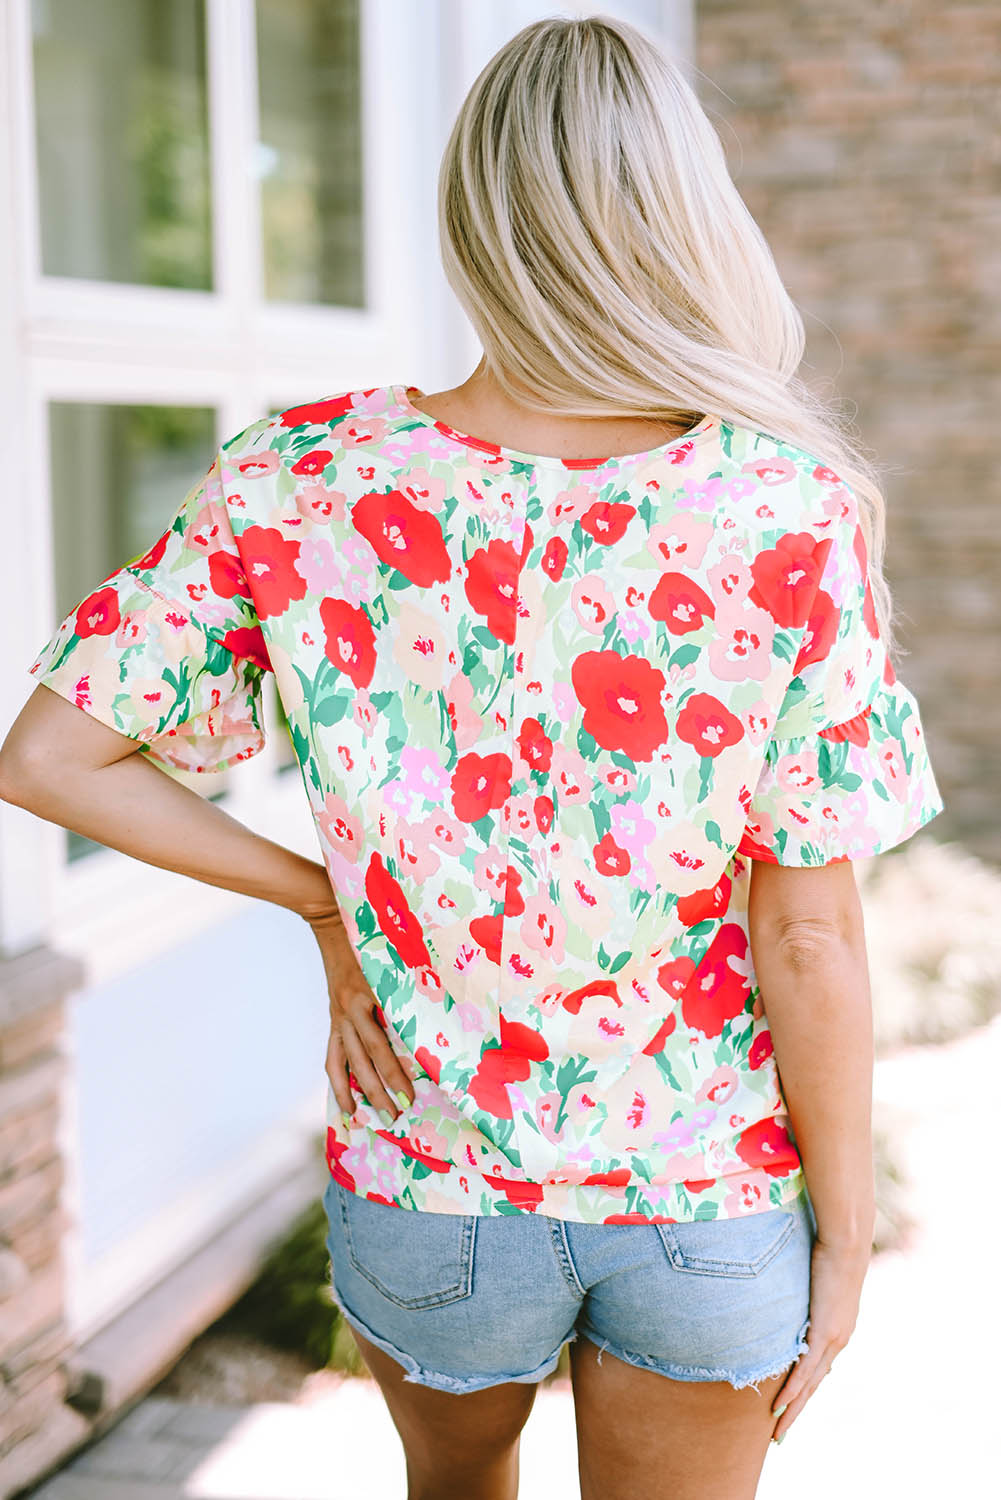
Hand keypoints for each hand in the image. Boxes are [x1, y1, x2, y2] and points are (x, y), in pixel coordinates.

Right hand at [306, 905, 414, 1125]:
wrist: (332, 924)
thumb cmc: (374, 940)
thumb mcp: (395, 961)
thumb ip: (410, 988)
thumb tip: (439, 1017)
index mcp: (366, 998)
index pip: (382, 1044)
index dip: (395, 1072)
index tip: (411, 1095)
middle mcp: (348, 1011)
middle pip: (365, 1060)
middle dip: (380, 1090)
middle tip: (398, 1116)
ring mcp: (337, 1018)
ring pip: (345, 1063)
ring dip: (356, 1092)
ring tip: (366, 1119)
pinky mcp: (333, 1021)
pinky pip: (332, 1056)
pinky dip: (338, 1081)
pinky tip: (345, 1102)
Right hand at [770, 1236, 870, 1442]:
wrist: (846, 1243)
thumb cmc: (831, 1251)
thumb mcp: (817, 1278)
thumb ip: (807, 1291)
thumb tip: (793, 1287)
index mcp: (839, 1330)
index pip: (818, 1369)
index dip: (804, 1390)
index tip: (791, 1407)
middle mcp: (839, 1341)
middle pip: (815, 1385)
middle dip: (797, 1410)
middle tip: (780, 1434)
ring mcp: (832, 1339)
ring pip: (810, 1384)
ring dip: (793, 1409)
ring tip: (778, 1430)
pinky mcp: (823, 1332)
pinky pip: (805, 1368)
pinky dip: (793, 1389)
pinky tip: (781, 1405)